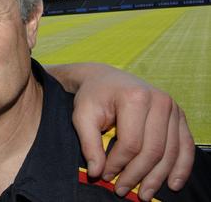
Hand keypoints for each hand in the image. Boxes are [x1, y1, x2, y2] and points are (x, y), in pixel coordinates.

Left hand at [70, 63, 194, 200]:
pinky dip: (181, 167)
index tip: (104, 176)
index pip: (131, 143)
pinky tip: (173, 184)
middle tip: (122, 190)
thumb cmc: (93, 97)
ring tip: (144, 194)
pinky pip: (185, 145)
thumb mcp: (82, 116)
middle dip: (137, 175)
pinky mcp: (179, 114)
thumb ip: (89, 143)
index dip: (118, 164)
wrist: (105, 78)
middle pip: (153, 150)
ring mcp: (173, 107)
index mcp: (134, 97)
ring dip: (158, 177)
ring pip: (170, 152)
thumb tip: (97, 172)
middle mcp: (159, 101)